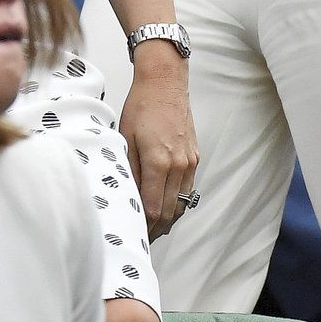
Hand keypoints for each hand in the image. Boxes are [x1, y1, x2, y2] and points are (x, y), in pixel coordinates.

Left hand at [117, 43, 197, 240]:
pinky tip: (164, 205)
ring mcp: (189, 162)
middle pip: (169, 211)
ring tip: (152, 227)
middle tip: (141, 238)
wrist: (165, 83)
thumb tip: (129, 198)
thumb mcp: (126, 138)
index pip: (153, 209)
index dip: (144, 227)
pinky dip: (176, 202)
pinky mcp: (194, 157)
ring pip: (181, 203)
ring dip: (168, 218)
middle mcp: (179, 166)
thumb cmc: (141, 106)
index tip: (133, 234)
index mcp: (159, 162)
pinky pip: (187, 189)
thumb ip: (130, 171)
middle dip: (155, 229)